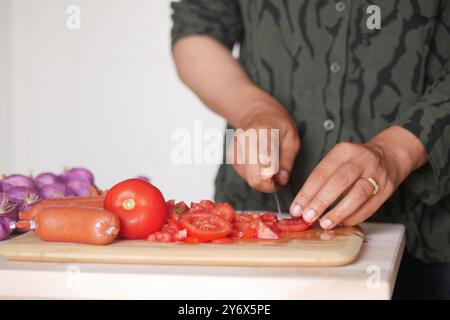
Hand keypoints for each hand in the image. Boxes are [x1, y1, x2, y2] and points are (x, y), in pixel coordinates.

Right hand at [229, 100, 299, 192]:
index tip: (278, 178)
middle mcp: (244, 142)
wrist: (255, 113)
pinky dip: (256, 175)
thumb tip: (282, 180)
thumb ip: (287, 160)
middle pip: (254, 177)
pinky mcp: (232, 158)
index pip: (264, 159)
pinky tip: (261, 164)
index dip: (272, 174)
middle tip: (279, 178)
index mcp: (262, 132)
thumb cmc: (276, 124)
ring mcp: (236, 150)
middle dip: (269, 184)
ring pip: (250, 179)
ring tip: (272, 167)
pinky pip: (246, 176)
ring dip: (264, 180)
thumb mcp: (291, 137)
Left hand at [289, 126, 427, 227]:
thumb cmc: (356, 161)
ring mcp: (376, 173)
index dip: (307, 193)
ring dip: (338, 212)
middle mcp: (360, 159)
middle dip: (320, 202)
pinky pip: (370, 206)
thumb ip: (322, 180)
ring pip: (357, 194)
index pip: (320, 173)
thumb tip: (304, 205)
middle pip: (338, 182)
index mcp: (343, 151)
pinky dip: (354, 217)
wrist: (389, 155)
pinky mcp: (387, 188)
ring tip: (325, 223)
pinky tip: (342, 223)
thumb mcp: (338, 160)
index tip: (296, 208)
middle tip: (307, 217)